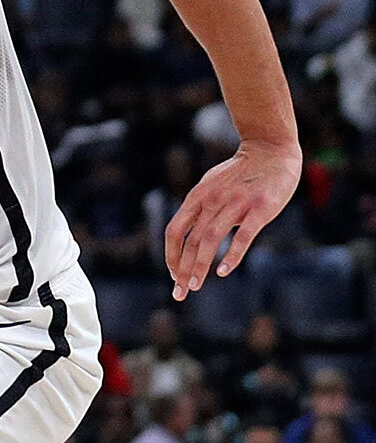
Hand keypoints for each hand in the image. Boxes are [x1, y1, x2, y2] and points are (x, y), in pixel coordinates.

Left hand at [165, 139, 299, 300]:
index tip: (173, 275)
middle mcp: (212, 200)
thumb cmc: (241, 172)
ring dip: (199, 265)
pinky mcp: (260, 209)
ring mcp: (236, 204)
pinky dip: (231, 255)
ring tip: (194, 286)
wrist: (270, 149)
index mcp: (198, 196)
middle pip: (190, 240)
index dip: (171, 255)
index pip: (175, 231)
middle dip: (182, 269)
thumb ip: (200, 208)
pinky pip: (243, 236)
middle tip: (180, 293)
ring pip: (210, 239)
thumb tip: (189, 236)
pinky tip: (223, 271)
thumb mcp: (211, 185)